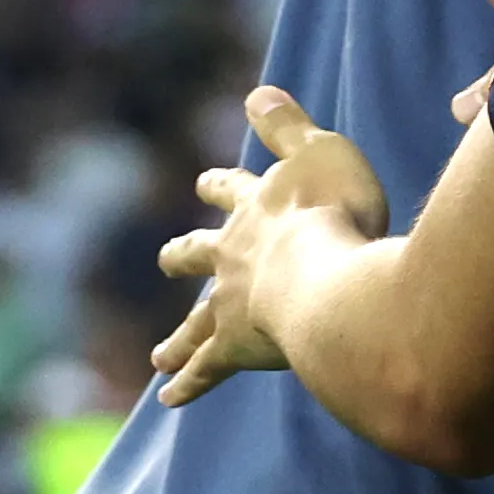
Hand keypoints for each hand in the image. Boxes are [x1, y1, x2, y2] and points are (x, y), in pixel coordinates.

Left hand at [155, 88, 390, 401]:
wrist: (326, 279)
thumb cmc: (336, 214)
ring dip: (178, 337)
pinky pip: (207, 369)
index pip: (233, 189)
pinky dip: (189, 383)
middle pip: (199, 253)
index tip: (205, 181)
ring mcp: (232, 303)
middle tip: (169, 257)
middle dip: (185, 254)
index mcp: (255, 209)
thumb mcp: (320, 152)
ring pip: (196, 320)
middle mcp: (233, 255)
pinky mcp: (237, 345)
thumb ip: (288, 126)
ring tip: (158, 358)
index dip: (221, 184)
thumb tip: (255, 93)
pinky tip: (171, 399)